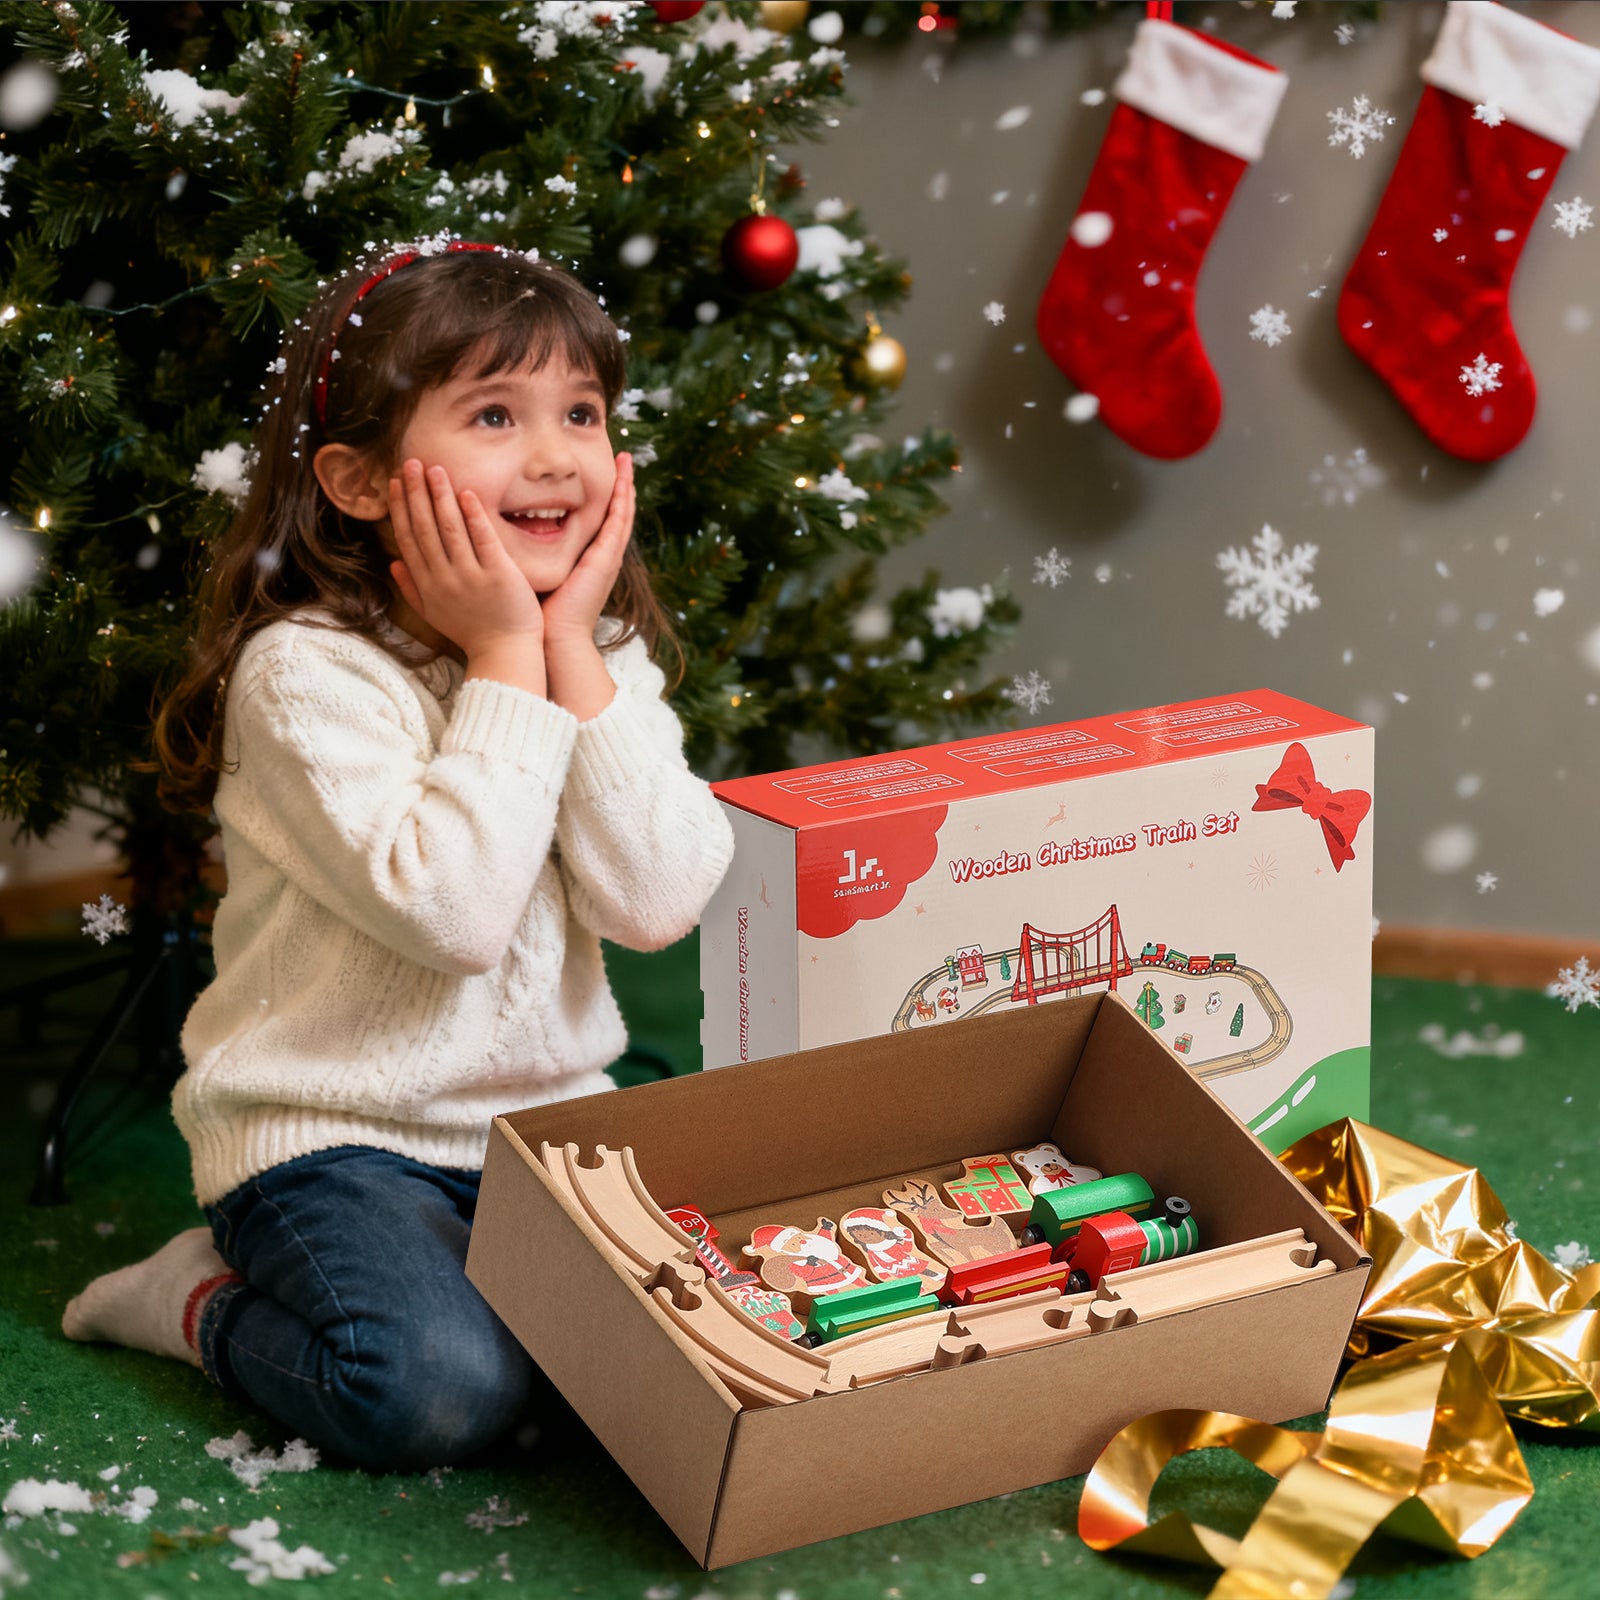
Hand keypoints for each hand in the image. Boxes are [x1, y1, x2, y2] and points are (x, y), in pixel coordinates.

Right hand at [388, 461, 545, 692]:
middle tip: (411, 462)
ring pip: (449, 529)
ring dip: (440, 496)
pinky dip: (473, 516)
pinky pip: (482, 539)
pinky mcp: (497, 575)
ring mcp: (470, 577)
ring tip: (435, 469)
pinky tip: (467, 493)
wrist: (505, 653)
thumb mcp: (434, 615)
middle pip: (424, 528)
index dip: (401, 508)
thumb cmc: (473, 633)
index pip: (408, 539)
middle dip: (416, 493)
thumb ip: (412, 589)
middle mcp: (444, 579)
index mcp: (428, 586)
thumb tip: (392, 564)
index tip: (397, 483)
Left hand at [538, 453, 633, 647]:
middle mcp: (602, 556)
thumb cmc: (542, 615)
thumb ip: (532, 557)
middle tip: (623, 458)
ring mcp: (608, 557)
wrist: (556, 639)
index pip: (599, 521)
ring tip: (627, 460)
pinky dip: (622, 500)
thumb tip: (509, 540)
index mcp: (588, 561)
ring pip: (621, 513)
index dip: (601, 497)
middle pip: (615, 513)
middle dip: (620, 486)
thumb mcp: (540, 577)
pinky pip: (618, 523)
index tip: (599, 474)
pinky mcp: (606, 559)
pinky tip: (623, 480)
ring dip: (626, 486)